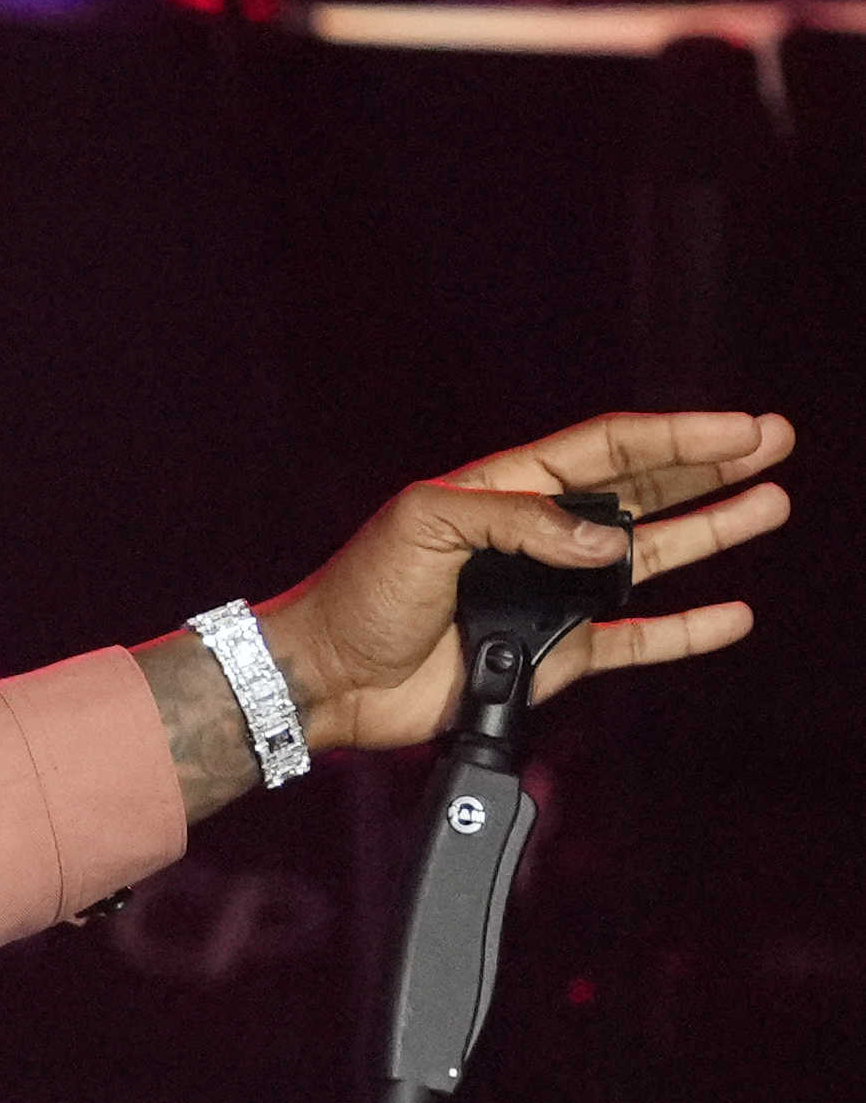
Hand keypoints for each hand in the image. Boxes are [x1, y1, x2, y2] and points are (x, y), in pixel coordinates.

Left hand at [140, 412, 796, 821]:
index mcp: (507, 489)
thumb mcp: (428, 525)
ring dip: (709, 532)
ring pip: (648, 559)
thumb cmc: (359, 590)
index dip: (677, 436)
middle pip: (642, 492)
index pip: (609, 449)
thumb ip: (521, 522)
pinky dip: (681, 630)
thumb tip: (608, 541)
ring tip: (770, 504)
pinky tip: (729, 613)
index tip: (741, 427)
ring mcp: (548, 595)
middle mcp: (537, 537)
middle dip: (708, 467)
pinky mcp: (550, 654)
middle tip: (775, 443)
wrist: (328, 675)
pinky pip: (631, 639)